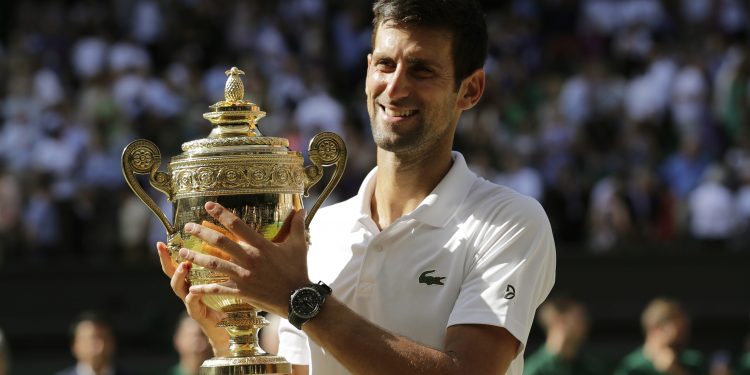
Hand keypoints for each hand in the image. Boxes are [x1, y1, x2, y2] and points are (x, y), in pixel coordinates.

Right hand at [156, 241, 229, 356]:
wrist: (227, 331)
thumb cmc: (227, 304)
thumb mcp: (223, 282)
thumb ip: (221, 267)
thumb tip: (227, 242)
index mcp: (193, 282)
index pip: (177, 265)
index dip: (168, 255)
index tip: (160, 242)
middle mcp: (188, 291)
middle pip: (171, 275)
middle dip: (167, 261)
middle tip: (165, 248)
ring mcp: (191, 304)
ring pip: (179, 289)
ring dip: (179, 276)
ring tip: (184, 265)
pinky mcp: (199, 315)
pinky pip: (192, 305)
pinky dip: (193, 297)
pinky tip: (194, 291)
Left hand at [178, 202, 310, 316]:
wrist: (298, 298)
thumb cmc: (298, 270)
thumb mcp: (299, 245)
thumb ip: (297, 225)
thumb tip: (300, 208)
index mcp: (261, 245)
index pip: (237, 225)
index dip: (221, 214)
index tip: (208, 206)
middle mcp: (249, 259)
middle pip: (220, 242)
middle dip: (201, 233)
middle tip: (187, 228)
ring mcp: (244, 276)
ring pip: (214, 264)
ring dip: (196, 258)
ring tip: (182, 253)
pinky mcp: (242, 292)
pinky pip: (219, 289)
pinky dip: (204, 289)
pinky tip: (192, 288)